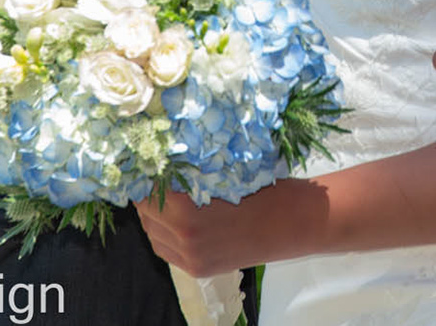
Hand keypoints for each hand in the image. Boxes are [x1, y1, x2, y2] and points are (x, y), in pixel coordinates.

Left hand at [136, 182, 314, 277]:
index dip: (147, 176)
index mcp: (187, 210)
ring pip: (152, 234)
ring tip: (167, 200)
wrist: (290, 222)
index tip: (151, 165)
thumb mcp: (220, 173)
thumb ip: (188, 177)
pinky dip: (164, 235)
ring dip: (154, 216)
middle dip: (149, 195)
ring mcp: (191, 258)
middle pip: (145, 214)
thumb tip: (160, 166)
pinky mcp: (198, 270)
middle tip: (158, 179)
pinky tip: (176, 221)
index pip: (147, 192)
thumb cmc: (260, 188)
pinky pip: (165, 251)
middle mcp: (185, 237)